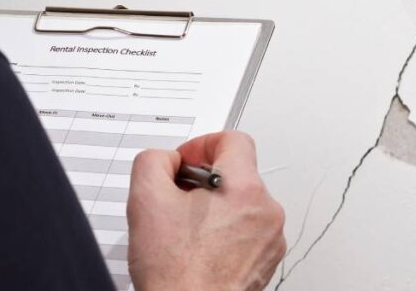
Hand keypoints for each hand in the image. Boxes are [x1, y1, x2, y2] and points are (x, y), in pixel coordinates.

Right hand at [127, 131, 286, 290]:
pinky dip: (224, 233)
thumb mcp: (145, 199)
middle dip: (203, 182)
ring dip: (214, 209)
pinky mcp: (265, 262)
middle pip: (236, 174)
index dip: (201, 145)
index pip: (233, 140)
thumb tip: (168, 160)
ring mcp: (270, 240)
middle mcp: (267, 213)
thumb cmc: (176, 274)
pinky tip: (199, 249)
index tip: (185, 163)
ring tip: (185, 231)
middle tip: (176, 201)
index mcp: (245, 190)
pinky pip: (246, 232)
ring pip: (241, 204)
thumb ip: (154, 160)